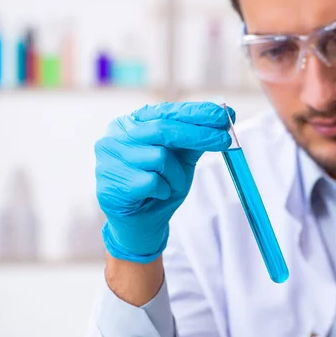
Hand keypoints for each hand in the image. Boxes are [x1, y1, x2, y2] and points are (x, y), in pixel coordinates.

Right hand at [95, 102, 234, 263]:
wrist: (141, 225)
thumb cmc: (161, 186)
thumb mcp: (182, 160)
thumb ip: (195, 139)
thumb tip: (224, 116)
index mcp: (132, 123)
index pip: (167, 111)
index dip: (196, 112)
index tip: (224, 115)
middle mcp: (116, 135)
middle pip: (163, 129)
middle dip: (199, 134)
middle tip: (226, 140)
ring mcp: (109, 159)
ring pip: (159, 157)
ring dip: (176, 176)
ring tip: (170, 186)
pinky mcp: (109, 183)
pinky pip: (151, 182)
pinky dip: (163, 191)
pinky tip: (156, 196)